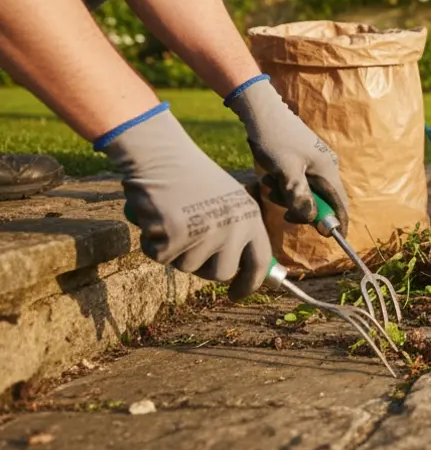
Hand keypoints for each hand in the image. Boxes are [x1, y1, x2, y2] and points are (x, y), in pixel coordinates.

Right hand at [101, 104, 272, 300]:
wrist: (160, 154)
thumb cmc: (189, 177)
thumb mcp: (226, 201)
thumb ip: (235, 232)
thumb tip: (238, 270)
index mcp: (250, 217)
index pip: (260, 262)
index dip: (249, 283)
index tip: (236, 295)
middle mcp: (234, 227)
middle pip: (221, 273)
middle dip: (202, 265)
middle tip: (188, 240)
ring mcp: (206, 233)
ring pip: (187, 267)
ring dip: (174, 250)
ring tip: (172, 217)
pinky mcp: (176, 237)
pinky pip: (160, 257)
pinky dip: (152, 243)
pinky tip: (154, 217)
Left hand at [226, 77, 349, 235]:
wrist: (261, 110)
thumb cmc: (274, 138)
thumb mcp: (285, 170)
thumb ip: (299, 195)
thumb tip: (311, 219)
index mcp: (327, 169)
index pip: (340, 203)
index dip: (337, 223)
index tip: (332, 239)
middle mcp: (326, 166)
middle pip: (322, 200)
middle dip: (301, 207)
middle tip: (282, 208)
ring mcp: (314, 163)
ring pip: (306, 192)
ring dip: (288, 196)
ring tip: (270, 183)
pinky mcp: (302, 160)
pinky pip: (298, 182)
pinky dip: (284, 185)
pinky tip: (270, 175)